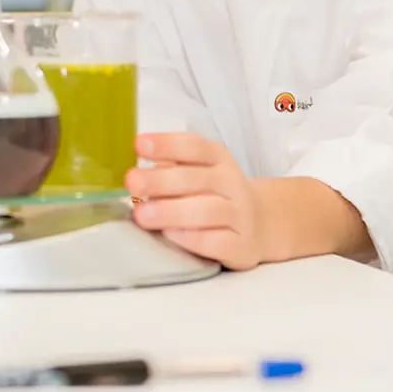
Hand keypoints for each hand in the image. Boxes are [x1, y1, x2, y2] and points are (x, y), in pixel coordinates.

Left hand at [124, 133, 266, 270]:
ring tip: (142, 214)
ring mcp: (240, 216)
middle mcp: (232, 184)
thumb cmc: (214, 196)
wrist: (259, 227)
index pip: (195, 147)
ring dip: (172, 212)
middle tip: (132, 182)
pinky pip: (218, 242)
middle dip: (161, 180)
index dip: (167, 144)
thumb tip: (135, 172)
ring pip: (208, 211)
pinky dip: (192, 239)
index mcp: (218, 160)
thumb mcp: (198, 174)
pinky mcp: (241, 247)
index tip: (139, 144)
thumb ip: (170, 170)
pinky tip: (170, 235)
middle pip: (197, 179)